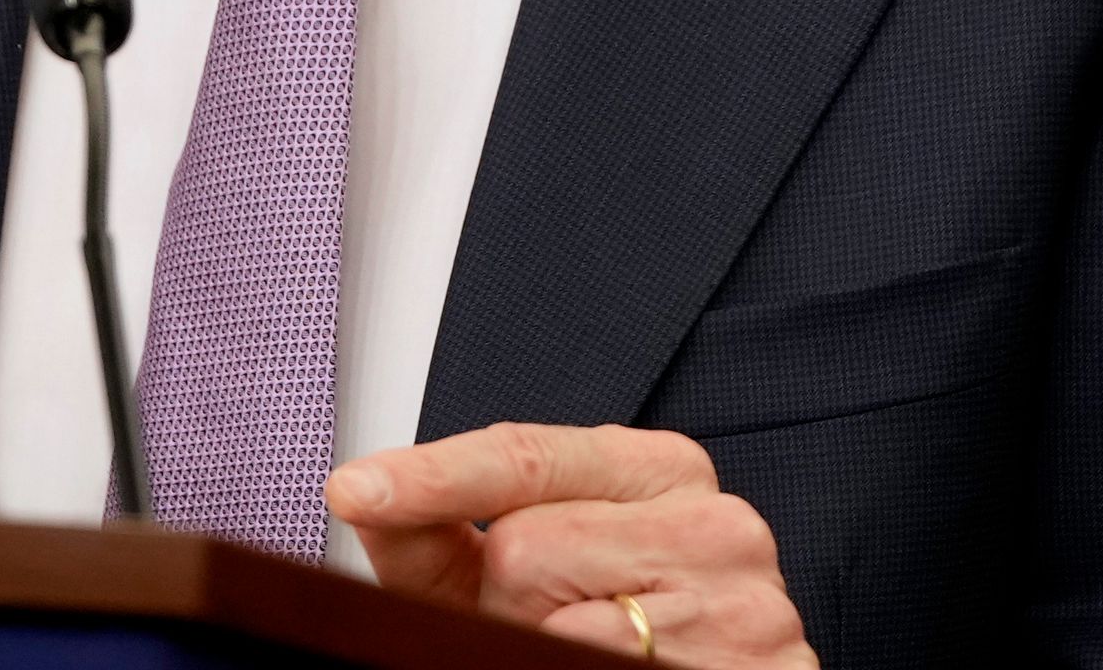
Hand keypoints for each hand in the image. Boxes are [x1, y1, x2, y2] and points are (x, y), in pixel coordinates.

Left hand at [328, 423, 812, 665]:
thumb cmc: (628, 633)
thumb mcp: (528, 579)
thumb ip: (442, 537)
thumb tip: (359, 494)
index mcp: (659, 470)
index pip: (525, 455)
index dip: (434, 475)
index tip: (357, 487)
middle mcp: (714, 520)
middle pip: (529, 547)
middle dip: (513, 604)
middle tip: (560, 626)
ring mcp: (745, 601)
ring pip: (567, 627)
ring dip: (550, 651)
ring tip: (601, 655)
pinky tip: (635, 669)